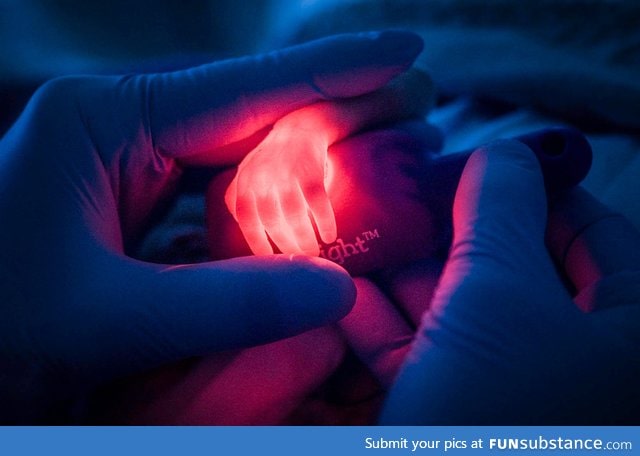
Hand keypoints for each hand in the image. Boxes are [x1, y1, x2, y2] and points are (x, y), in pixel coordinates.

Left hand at [0, 30, 423, 422]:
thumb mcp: (105, 319)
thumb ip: (222, 305)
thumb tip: (338, 290)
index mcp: (108, 122)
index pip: (245, 88)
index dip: (336, 69)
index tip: (407, 52)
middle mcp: (128, 128)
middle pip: (256, 111)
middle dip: (340, 109)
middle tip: (419, 111)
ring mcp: (138, 162)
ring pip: (246, 151)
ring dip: (315, 157)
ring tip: (387, 155)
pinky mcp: (145, 201)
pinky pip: (227, 193)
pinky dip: (279, 202)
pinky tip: (322, 206)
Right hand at [341, 140, 639, 423]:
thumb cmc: (496, 413)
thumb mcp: (499, 293)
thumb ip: (502, 208)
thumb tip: (502, 152)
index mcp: (629, 336)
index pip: (595, 232)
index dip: (534, 187)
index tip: (478, 161)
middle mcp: (580, 365)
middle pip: (519, 270)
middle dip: (454, 232)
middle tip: (408, 197)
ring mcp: (514, 394)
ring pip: (462, 313)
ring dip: (409, 276)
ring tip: (366, 234)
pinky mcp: (457, 418)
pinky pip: (425, 356)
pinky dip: (385, 324)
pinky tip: (345, 293)